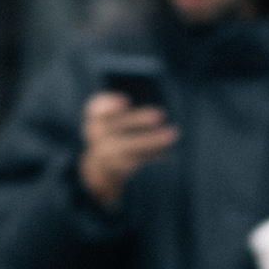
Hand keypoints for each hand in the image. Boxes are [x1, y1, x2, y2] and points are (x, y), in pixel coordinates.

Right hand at [79, 91, 178, 207]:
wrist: (102, 165)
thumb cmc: (112, 130)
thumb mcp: (110, 117)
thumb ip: (120, 107)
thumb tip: (147, 107)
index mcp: (95, 118)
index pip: (98, 109)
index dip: (110, 104)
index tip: (126, 101)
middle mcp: (97, 135)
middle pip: (118, 126)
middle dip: (139, 119)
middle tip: (160, 114)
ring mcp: (106, 153)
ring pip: (130, 146)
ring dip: (152, 140)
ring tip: (172, 133)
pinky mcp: (119, 167)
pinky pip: (137, 161)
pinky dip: (152, 155)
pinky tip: (166, 151)